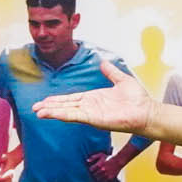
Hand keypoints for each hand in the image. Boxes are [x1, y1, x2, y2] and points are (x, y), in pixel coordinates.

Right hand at [34, 58, 154, 134]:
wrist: (146, 111)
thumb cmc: (137, 99)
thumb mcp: (121, 80)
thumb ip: (111, 72)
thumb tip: (103, 62)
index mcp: (94, 98)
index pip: (71, 99)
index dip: (57, 100)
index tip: (45, 101)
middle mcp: (90, 107)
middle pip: (65, 106)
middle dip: (50, 107)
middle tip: (35, 108)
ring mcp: (91, 114)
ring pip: (67, 112)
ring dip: (52, 112)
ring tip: (38, 112)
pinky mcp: (94, 119)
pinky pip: (76, 116)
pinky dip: (63, 114)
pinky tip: (52, 114)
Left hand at [86, 150, 119, 181]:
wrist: (118, 161)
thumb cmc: (109, 157)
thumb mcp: (101, 155)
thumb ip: (93, 157)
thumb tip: (87, 161)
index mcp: (99, 165)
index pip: (91, 170)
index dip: (91, 169)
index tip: (93, 169)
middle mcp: (102, 170)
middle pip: (94, 175)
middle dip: (94, 174)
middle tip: (96, 172)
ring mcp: (106, 174)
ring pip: (99, 179)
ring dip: (98, 177)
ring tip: (99, 175)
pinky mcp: (110, 178)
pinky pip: (104, 181)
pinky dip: (103, 179)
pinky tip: (104, 176)